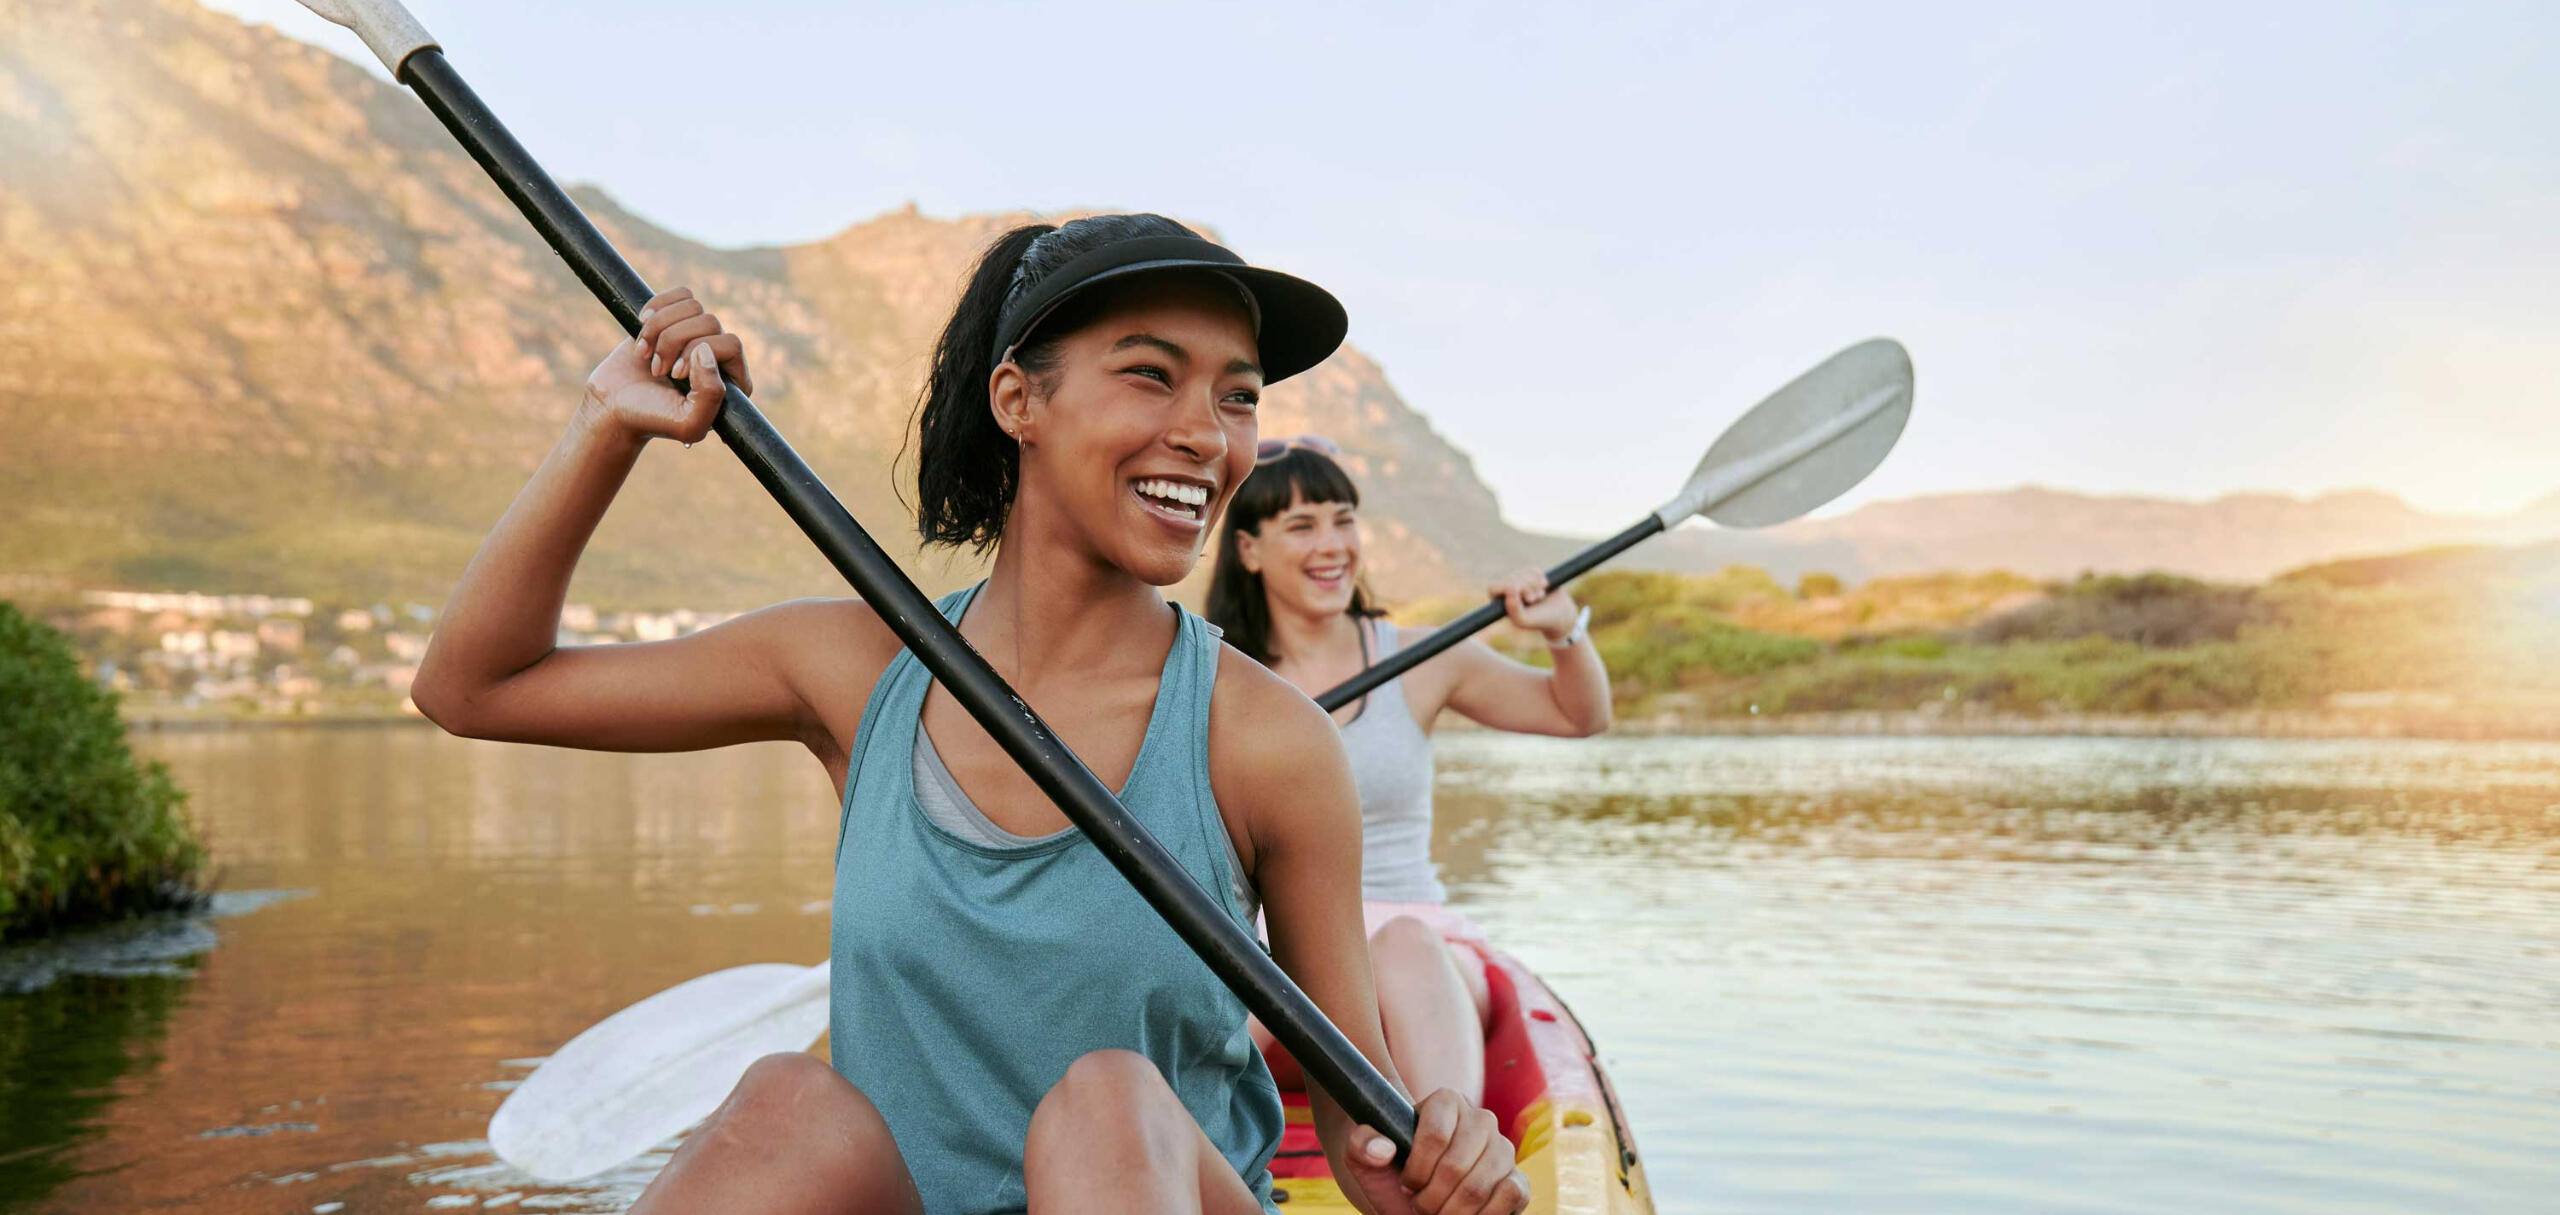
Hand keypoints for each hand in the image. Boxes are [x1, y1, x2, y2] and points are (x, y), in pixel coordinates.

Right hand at [581, 287, 754, 443]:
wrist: (613, 406)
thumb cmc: (651, 418)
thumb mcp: (688, 424)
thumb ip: (711, 394)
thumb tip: (706, 350)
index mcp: (733, 382)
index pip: (731, 344)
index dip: (697, 353)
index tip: (674, 375)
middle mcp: (719, 356)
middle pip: (709, 321)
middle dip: (673, 343)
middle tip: (657, 370)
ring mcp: (697, 336)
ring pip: (692, 306)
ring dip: (659, 329)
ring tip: (647, 355)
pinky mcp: (676, 320)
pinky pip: (681, 295)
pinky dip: (656, 310)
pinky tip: (643, 331)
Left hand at [1345, 1089, 1529, 1214]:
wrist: (1412, 1199)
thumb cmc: (1389, 1175)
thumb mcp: (1362, 1158)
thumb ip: (1360, 1144)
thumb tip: (1383, 1149)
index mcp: (1446, 1102)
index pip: (1434, 1135)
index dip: (1416, 1170)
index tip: (1406, 1183)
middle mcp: (1481, 1119)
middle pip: (1456, 1166)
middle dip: (1431, 1198)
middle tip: (1420, 1205)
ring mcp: (1503, 1149)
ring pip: (1479, 1186)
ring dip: (1451, 1212)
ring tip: (1438, 1213)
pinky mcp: (1518, 1179)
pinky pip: (1510, 1196)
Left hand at [1489, 568, 1577, 644]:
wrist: (1559, 616)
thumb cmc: (1537, 620)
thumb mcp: (1523, 620)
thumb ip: (1513, 609)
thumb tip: (1509, 589)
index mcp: (1500, 601)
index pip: (1493, 588)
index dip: (1507, 588)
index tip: (1520, 594)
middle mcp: (1507, 589)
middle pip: (1510, 579)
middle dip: (1525, 588)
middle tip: (1532, 600)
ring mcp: (1519, 580)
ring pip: (1523, 573)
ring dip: (1534, 586)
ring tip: (1538, 597)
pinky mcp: (1531, 574)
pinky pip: (1534, 570)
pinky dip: (1541, 579)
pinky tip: (1544, 588)